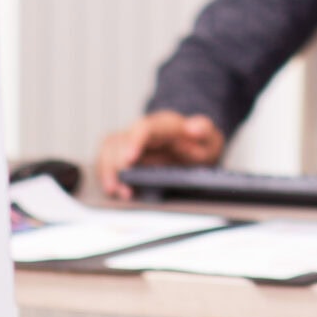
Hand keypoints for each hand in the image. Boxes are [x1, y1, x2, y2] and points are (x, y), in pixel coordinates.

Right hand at [95, 111, 221, 199]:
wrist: (196, 144)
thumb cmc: (201, 143)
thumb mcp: (211, 138)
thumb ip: (205, 131)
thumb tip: (194, 127)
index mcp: (164, 125)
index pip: (144, 128)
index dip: (134, 142)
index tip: (129, 159)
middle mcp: (143, 131)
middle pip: (120, 140)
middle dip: (116, 164)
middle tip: (123, 188)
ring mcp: (132, 141)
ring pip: (109, 148)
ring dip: (107, 170)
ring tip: (115, 191)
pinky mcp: (125, 154)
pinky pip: (107, 159)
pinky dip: (105, 174)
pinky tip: (112, 189)